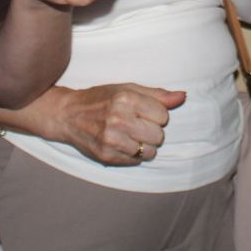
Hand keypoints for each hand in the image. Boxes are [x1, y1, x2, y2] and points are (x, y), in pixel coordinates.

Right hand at [45, 83, 186, 165]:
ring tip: (129, 135)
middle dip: (151, 131)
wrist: (68, 115)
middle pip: (159, 135)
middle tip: (136, 124)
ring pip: (150, 151)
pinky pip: (136, 161)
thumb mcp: (127, 89)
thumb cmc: (101, 99)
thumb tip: (183, 97)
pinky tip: (120, 144)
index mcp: (126, 99)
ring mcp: (111, 140)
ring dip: (144, 145)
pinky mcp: (107, 156)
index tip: (142, 112)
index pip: (164, 115)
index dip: (156, 114)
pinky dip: (132, 154)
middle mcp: (118, 119)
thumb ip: (157, 94)